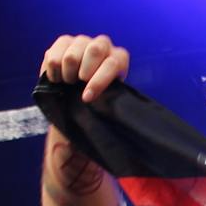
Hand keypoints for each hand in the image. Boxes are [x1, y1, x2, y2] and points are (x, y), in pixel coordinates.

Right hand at [39, 34, 130, 197]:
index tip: (87, 98)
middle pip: (95, 48)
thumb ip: (120, 120)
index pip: (116, 61)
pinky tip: (54, 80)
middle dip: (83, 71)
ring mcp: (83, 42)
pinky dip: (52, 66)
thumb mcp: (110, 118)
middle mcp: (104, 47)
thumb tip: (154, 164)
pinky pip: (55, 50)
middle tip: (75, 87)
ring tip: (65, 85)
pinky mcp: (63, 43)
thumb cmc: (97, 116)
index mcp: (119, 61)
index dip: (100, 79)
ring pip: (74, 49)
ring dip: (66, 70)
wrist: (72, 108)